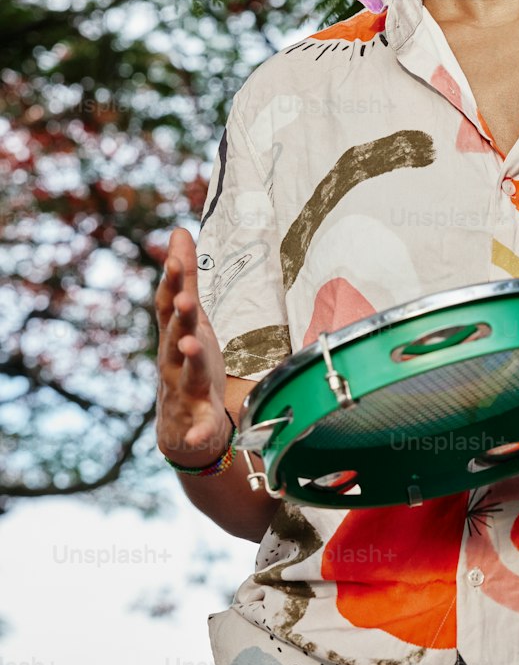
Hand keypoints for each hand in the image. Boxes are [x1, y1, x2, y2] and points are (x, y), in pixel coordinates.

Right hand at [154, 227, 230, 465]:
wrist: (179, 427)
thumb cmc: (187, 361)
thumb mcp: (189, 318)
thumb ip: (186, 278)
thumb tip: (179, 230)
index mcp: (176, 333)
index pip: (170, 305)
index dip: (173, 282)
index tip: (176, 258)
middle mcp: (174, 361)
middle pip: (176, 336)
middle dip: (179, 318)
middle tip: (184, 300)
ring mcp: (184, 391)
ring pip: (187, 375)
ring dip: (189, 360)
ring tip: (191, 344)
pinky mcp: (197, 421)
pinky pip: (199, 427)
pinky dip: (199, 431)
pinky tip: (203, 434)